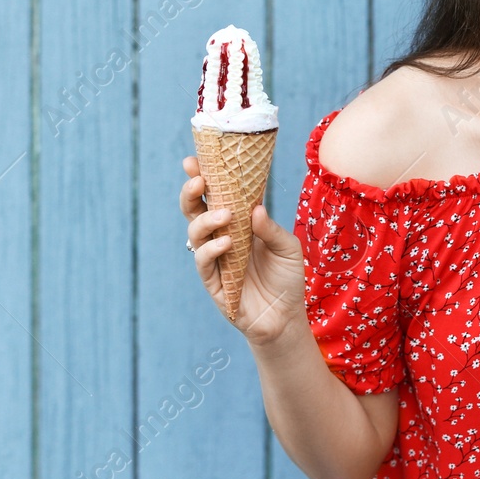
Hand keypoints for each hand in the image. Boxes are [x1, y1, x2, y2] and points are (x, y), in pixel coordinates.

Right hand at [180, 155, 309, 348]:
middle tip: (199, 179)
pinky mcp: (214, 283)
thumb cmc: (287, 278)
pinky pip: (203, 263)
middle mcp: (221, 238)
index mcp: (238, 224)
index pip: (216, 196)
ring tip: (225, 215)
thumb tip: (255, 208)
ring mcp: (215, 260)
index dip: (203, 178)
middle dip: (190, 192)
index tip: (195, 160)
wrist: (286, 318)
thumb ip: (272, 228)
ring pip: (194, 234)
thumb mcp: (289, 247)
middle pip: (194, 211)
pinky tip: (226, 243)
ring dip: (205, 219)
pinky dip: (211, 250)